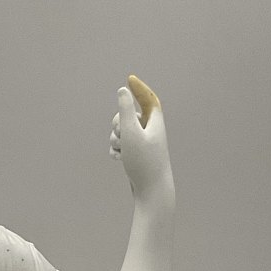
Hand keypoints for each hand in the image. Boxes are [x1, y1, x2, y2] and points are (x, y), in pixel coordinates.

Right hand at [109, 75, 173, 200]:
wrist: (151, 191)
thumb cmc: (143, 162)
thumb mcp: (131, 132)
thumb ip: (125, 110)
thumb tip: (123, 91)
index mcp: (154, 121)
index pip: (147, 98)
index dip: (138, 88)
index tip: (130, 78)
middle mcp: (151, 130)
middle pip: (128, 115)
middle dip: (118, 123)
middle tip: (121, 135)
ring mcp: (144, 143)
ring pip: (122, 132)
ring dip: (116, 139)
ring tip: (122, 152)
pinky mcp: (137, 155)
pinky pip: (121, 146)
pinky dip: (117, 150)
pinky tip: (118, 159)